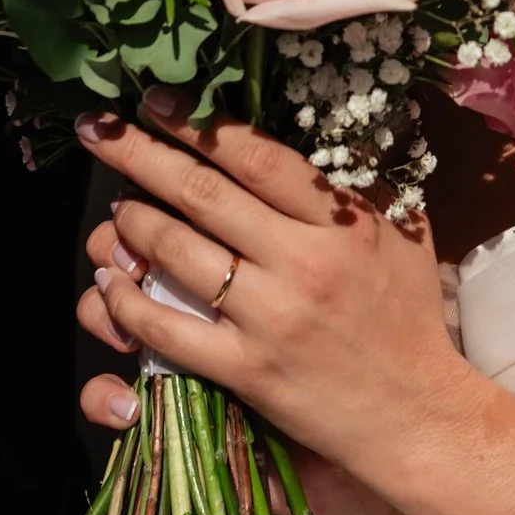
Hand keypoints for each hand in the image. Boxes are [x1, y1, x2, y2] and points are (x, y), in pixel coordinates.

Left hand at [71, 89, 479, 487]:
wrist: (416, 415)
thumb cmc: (407, 316)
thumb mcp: (403, 233)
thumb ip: (355, 185)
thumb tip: (311, 129)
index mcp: (343, 221)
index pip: (256, 157)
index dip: (197, 124)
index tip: (154, 100)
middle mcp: (303, 262)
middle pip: (202, 193)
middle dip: (138, 154)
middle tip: (99, 128)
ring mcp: (271, 318)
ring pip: (176, 253)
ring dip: (131, 223)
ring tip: (114, 207)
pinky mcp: (247, 371)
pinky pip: (166, 328)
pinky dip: (127, 301)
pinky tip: (109, 282)